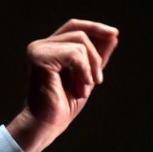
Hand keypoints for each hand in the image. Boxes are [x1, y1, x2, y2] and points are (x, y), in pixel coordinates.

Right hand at [7, 19, 118, 151]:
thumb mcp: (87, 76)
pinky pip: (74, 54)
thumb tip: (113, 35)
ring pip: (79, 44)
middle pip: (80, 33)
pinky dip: (83, 72)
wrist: (47, 124)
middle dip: (95, 56)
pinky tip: (80, 88)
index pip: (74, 27)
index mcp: (49, 48)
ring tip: (84, 89)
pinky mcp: (39, 58)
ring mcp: (38, 50)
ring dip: (89, 69)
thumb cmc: (63, 104)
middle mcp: (40, 46)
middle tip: (98, 80)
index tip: (114, 33)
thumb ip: (97, 57)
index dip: (94, 27)